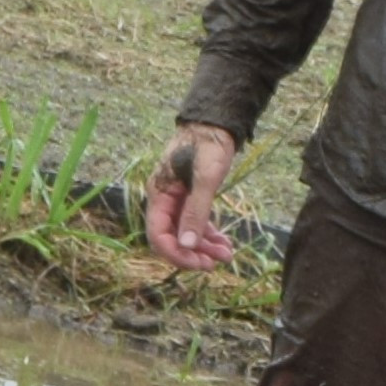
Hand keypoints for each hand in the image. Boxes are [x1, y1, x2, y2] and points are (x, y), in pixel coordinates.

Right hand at [144, 124, 241, 272]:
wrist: (216, 121)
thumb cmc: (209, 144)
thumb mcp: (205, 178)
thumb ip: (195, 212)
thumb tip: (186, 245)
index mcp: (159, 194)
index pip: (158, 236)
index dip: (176, 254)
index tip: (199, 264)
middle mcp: (164, 200)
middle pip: (172, 238)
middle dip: (193, 253)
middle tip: (215, 264)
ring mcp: (176, 200)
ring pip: (186, 233)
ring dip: (204, 247)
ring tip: (227, 255)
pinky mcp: (190, 197)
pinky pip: (195, 223)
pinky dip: (208, 235)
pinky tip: (224, 243)